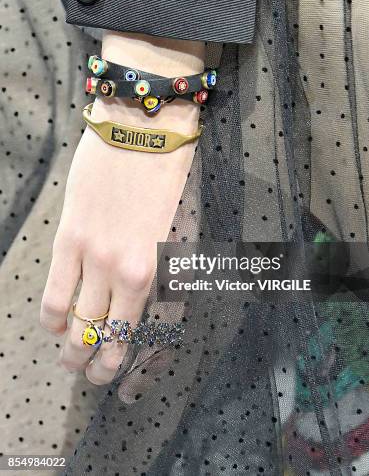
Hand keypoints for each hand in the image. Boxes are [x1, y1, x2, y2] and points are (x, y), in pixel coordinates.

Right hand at [39, 31, 203, 384]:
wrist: (144, 127)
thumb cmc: (172, 174)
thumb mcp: (183, 226)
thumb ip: (167, 268)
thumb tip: (151, 300)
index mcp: (161, 270)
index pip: (139, 332)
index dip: (124, 361)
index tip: (117, 376)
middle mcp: (127, 272)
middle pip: (104, 334)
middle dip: (94, 363)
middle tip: (89, 373)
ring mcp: (94, 257)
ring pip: (75, 319)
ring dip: (69, 346)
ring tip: (67, 356)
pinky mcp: (70, 237)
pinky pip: (54, 289)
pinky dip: (51, 315)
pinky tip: (52, 324)